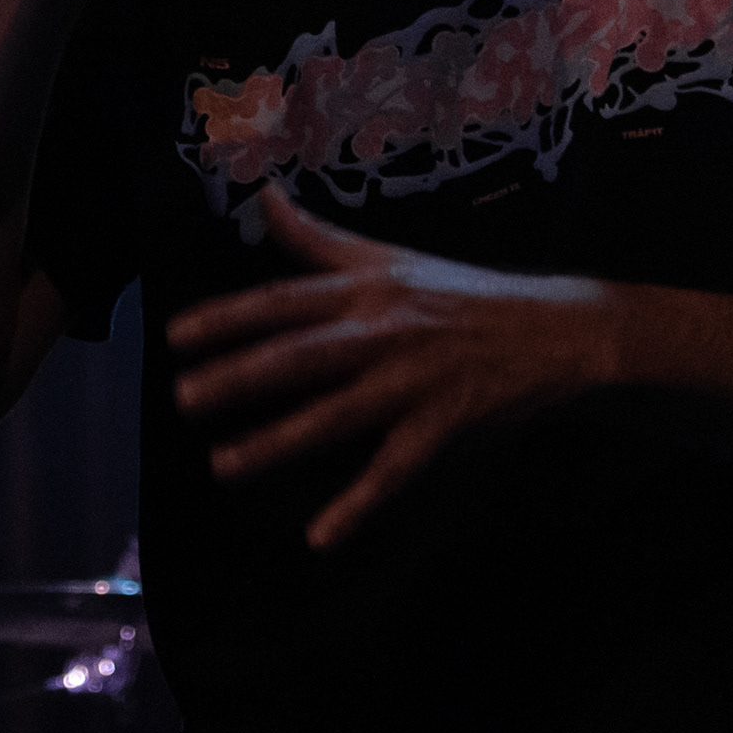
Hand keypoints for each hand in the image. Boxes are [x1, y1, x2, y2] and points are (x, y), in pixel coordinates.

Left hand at [166, 186, 614, 547]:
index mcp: (365, 289)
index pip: (284, 301)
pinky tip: (320, 537)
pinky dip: (358, 504)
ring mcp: (414, 379)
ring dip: (277, 442)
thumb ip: (316, 236)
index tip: (175, 336)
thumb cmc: (462, 292)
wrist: (557, 326)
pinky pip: (394, 469)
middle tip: (183, 398)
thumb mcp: (389, 256)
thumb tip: (261, 195)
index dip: (228, 317)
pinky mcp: (446, 422)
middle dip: (240, 376)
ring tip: (223, 466)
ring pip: (336, 414)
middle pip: (300, 355)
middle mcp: (383, 330)